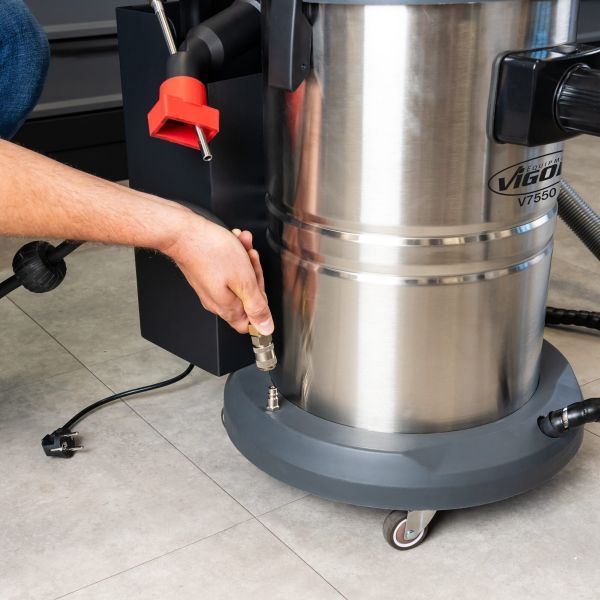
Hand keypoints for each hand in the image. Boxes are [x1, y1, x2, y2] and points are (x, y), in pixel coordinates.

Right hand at [165, 214, 273, 334]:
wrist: (184, 233)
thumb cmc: (210, 252)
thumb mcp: (244, 281)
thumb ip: (257, 306)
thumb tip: (265, 328)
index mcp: (227, 308)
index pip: (250, 324)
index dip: (261, 307)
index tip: (260, 288)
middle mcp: (217, 301)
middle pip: (246, 297)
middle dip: (254, 274)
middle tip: (252, 258)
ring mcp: (210, 288)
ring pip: (238, 278)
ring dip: (245, 260)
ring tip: (243, 245)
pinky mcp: (206, 274)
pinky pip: (227, 269)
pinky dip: (234, 255)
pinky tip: (234, 242)